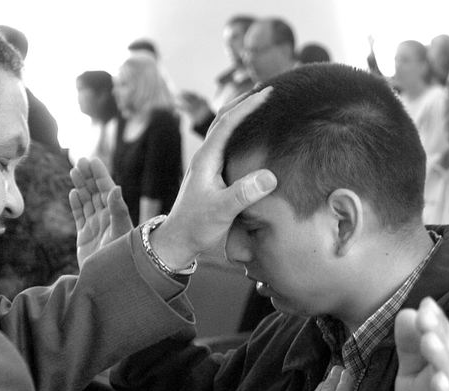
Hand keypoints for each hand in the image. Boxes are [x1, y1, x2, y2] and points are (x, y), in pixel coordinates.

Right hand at [69, 157, 133, 267]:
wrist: (108, 280)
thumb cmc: (119, 258)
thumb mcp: (120, 232)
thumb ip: (118, 211)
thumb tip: (116, 187)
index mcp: (116, 215)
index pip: (107, 190)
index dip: (100, 175)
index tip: (92, 160)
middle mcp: (106, 219)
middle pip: (95, 193)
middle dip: (88, 177)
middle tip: (79, 160)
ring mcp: (95, 227)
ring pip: (87, 202)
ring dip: (81, 186)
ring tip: (74, 171)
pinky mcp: (85, 237)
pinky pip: (80, 216)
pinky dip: (76, 205)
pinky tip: (73, 193)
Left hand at [151, 89, 277, 267]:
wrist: (179, 240)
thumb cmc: (197, 226)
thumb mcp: (222, 210)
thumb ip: (244, 194)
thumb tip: (270, 176)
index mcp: (206, 159)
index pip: (228, 123)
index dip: (248, 106)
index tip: (267, 93)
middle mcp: (205, 157)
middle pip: (223, 119)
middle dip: (244, 102)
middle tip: (267, 91)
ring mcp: (207, 165)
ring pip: (224, 131)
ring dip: (240, 115)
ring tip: (260, 106)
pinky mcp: (211, 174)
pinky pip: (227, 145)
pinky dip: (240, 133)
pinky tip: (251, 137)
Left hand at [394, 297, 448, 390]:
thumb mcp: (411, 373)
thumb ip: (409, 345)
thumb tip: (406, 312)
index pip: (445, 337)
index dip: (437, 321)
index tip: (426, 303)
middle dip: (440, 333)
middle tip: (426, 316)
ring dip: (443, 358)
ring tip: (430, 341)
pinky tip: (439, 380)